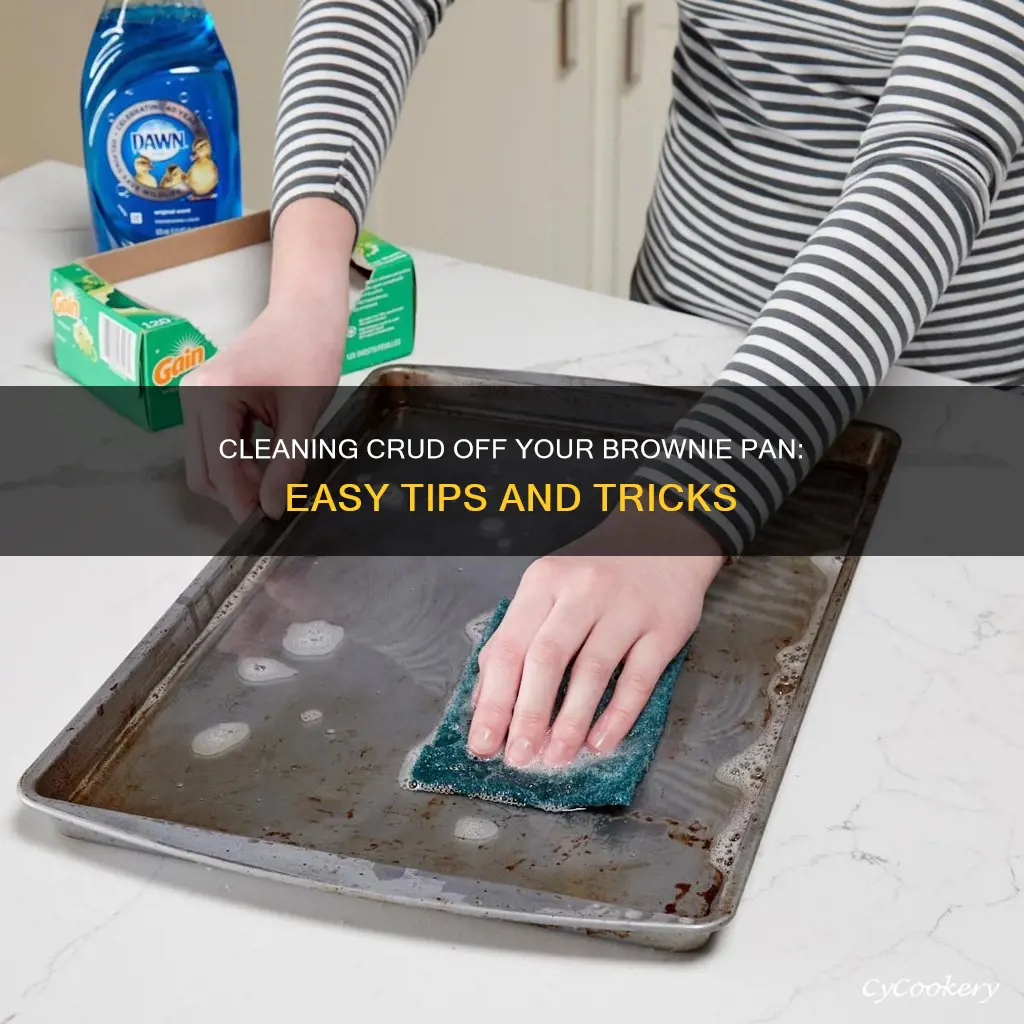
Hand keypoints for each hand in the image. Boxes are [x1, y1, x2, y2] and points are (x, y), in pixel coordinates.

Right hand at [180, 198, 356, 521]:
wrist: (306, 310)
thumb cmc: (309, 350)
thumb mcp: (304, 413)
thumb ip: (287, 462)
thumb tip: (273, 507)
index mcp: (213, 396)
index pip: (220, 468)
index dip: (244, 501)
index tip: (270, 521)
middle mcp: (193, 396)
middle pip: (202, 471)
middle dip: (235, 494)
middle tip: (275, 505)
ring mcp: (196, 396)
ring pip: (206, 460)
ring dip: (237, 478)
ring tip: (276, 483)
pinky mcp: (207, 398)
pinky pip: (214, 443)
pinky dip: (237, 460)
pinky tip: (267, 464)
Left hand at [468, 510, 725, 767]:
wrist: (666, 537)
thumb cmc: (596, 572)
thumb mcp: (549, 588)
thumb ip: (515, 636)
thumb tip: (483, 699)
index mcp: (543, 582)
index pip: (509, 646)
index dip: (494, 699)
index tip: (482, 742)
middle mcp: (582, 592)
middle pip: (546, 658)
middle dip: (528, 714)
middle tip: (518, 757)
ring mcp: (626, 609)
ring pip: (592, 671)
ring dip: (571, 722)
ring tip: (555, 757)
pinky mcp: (664, 628)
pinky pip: (638, 678)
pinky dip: (618, 714)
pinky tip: (600, 742)